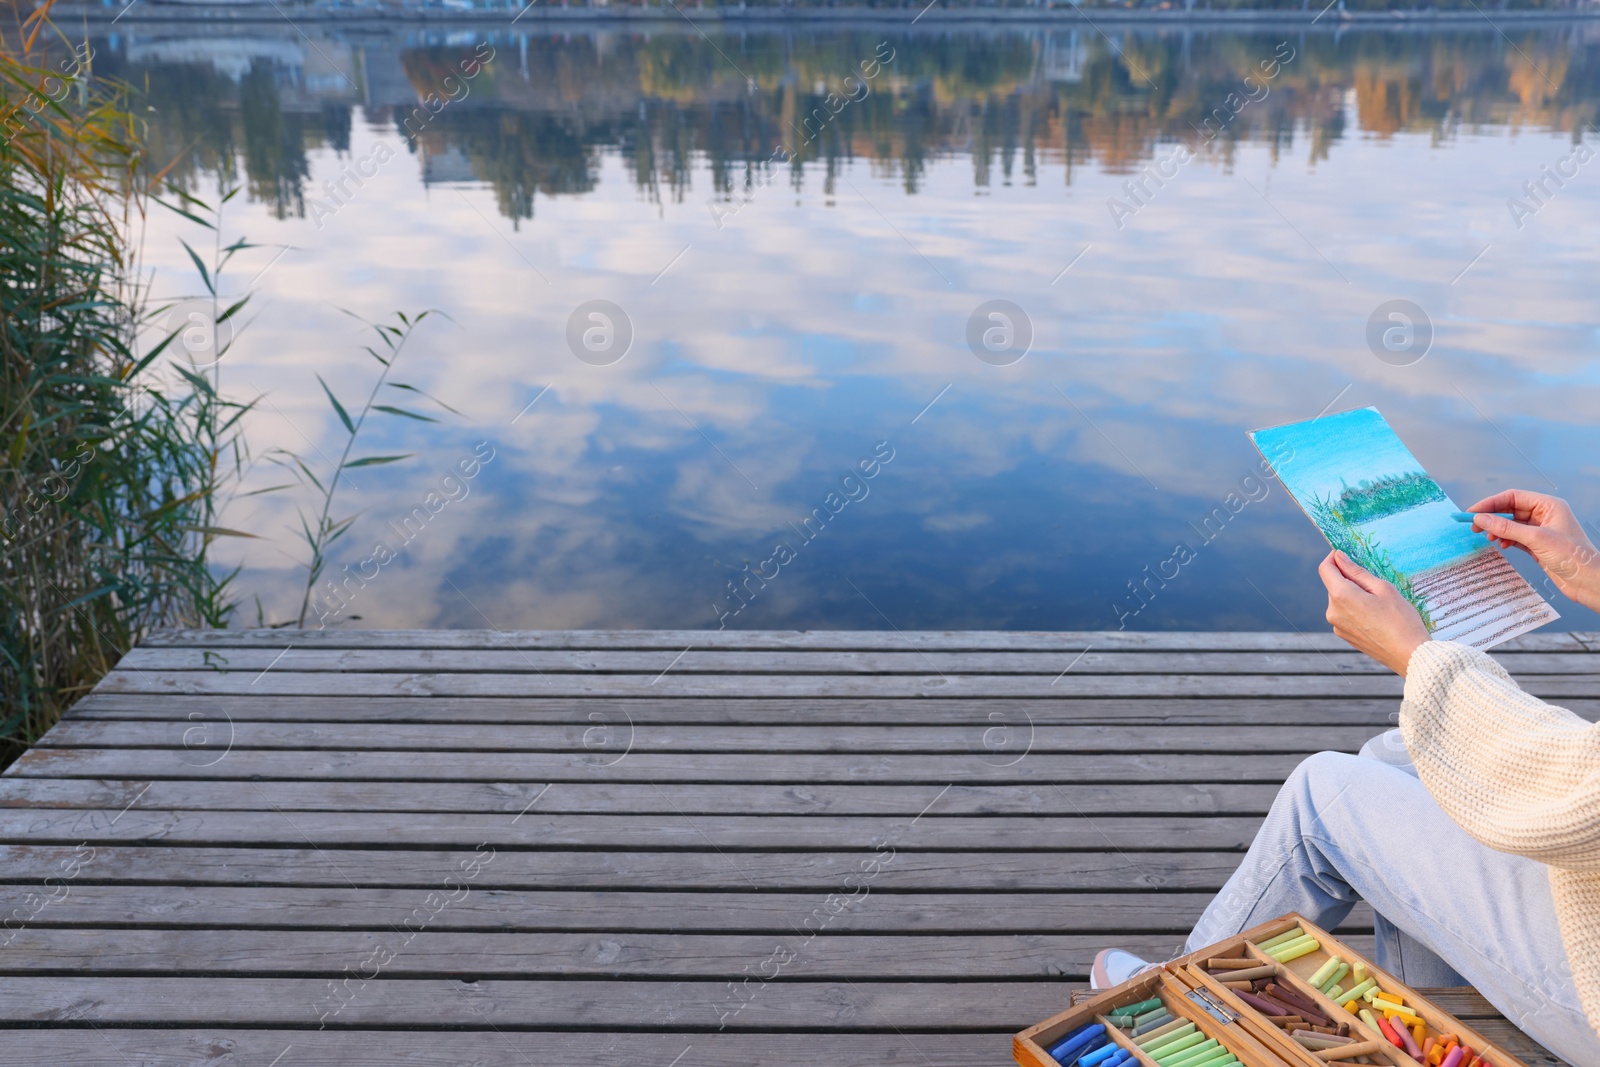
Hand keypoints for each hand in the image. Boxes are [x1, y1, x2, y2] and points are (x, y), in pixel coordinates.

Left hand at [1318, 550, 1431, 676]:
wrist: (1410, 655)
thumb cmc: (1401, 619)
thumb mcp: (1383, 588)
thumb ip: (1356, 571)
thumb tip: (1338, 557)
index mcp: (1341, 596)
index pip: (1325, 568)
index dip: (1334, 558)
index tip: (1347, 554)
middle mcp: (1332, 612)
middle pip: (1334, 584)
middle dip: (1349, 579)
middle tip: (1376, 584)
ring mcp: (1336, 626)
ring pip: (1340, 600)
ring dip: (1353, 594)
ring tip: (1379, 603)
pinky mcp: (1343, 635)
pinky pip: (1344, 614)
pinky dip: (1355, 609)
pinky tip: (1376, 616)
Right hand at [1464, 490, 1599, 612]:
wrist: (1587, 581)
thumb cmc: (1572, 556)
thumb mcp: (1536, 539)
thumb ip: (1507, 528)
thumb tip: (1481, 519)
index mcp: (1549, 506)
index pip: (1514, 497)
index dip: (1491, 503)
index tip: (1473, 512)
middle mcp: (1545, 515)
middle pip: (1511, 510)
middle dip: (1492, 517)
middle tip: (1474, 526)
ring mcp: (1541, 530)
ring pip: (1512, 524)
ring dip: (1498, 530)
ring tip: (1488, 537)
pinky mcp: (1538, 545)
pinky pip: (1516, 537)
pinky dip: (1506, 540)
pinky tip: (1501, 545)